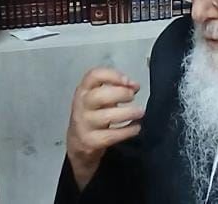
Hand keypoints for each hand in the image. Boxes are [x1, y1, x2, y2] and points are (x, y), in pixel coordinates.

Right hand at [66, 67, 144, 189]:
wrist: (77, 143)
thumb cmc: (92, 115)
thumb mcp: (99, 98)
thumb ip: (116, 89)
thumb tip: (134, 85)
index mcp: (83, 90)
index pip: (93, 76)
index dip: (112, 75)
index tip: (128, 81)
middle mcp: (81, 105)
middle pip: (99, 95)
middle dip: (120, 94)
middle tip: (132, 97)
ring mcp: (84, 124)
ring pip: (106, 117)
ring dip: (127, 113)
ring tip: (140, 112)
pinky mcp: (90, 141)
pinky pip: (111, 135)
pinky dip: (127, 131)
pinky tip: (136, 127)